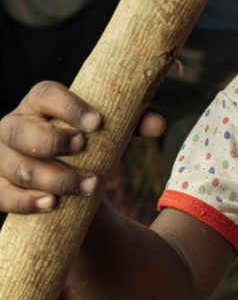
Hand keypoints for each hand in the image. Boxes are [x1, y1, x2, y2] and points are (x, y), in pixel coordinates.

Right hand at [0, 81, 165, 213]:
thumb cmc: (89, 141)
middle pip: (21, 131)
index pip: (46, 94)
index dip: (69, 106)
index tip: (98, 122)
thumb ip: (134, 123)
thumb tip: (160, 125)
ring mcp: (2, 158)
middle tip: (83, 147)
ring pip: (19, 167)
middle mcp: (13, 126)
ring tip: (90, 185)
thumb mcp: (111, 129)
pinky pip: (3, 196)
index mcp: (40, 103)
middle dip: (53, 141)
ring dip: (55, 178)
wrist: (64, 173)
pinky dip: (27, 202)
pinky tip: (52, 204)